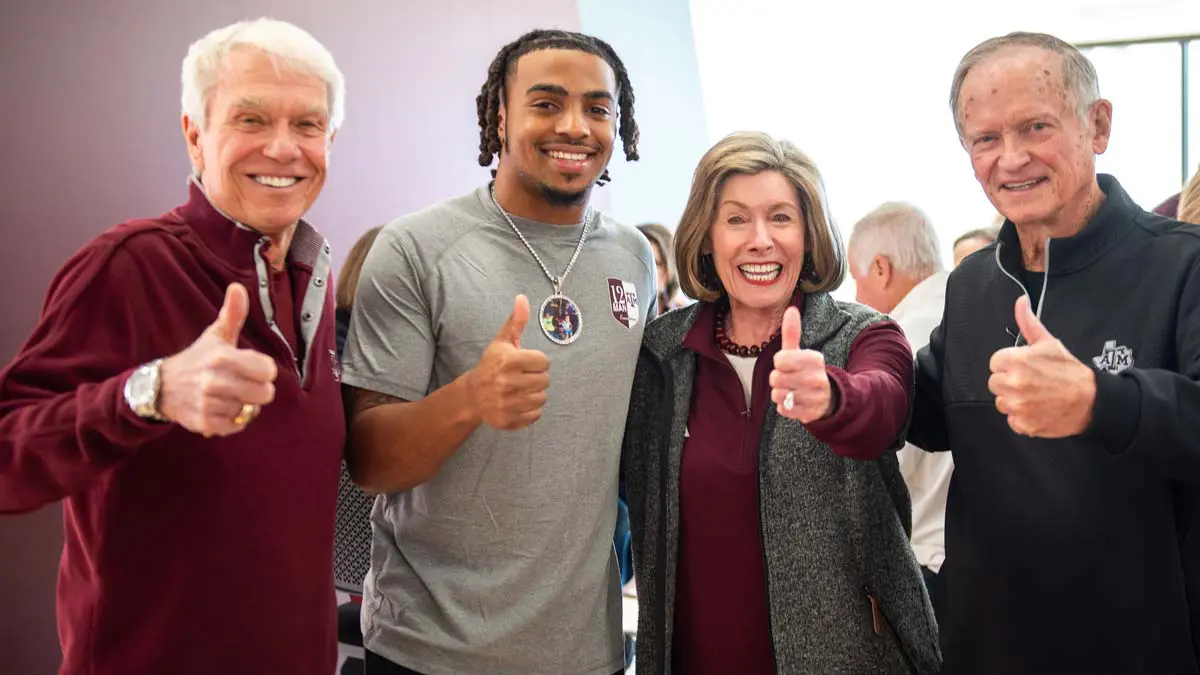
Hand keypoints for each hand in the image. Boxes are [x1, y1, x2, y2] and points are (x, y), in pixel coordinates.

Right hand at [157, 283, 278, 436]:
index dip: (264, 370)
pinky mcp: (205, 423)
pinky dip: (232, 420)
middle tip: (242, 383)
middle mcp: (215, 381)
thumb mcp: (216, 335)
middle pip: (265, 394)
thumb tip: (238, 287)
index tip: (252, 367)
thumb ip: (232, 313)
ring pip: (250, 411)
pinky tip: (220, 408)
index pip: (268, 371)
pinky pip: (236, 426)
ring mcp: (209, 404)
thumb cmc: (198, 358)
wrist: (162, 386)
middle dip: (257, 390)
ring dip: (242, 405)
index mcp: (223, 357)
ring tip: (226, 394)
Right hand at [467, 295, 550, 430]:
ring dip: (535, 394)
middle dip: (536, 378)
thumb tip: (523, 298)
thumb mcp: (502, 341)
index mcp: (509, 361)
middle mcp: (507, 383)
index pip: (544, 362)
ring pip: (542, 398)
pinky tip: (518, 402)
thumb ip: (516, 321)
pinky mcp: (508, 420)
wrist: (472, 395)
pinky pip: (535, 415)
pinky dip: (530, 410)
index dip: (537, 361)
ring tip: (521, 389)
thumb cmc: (492, 365)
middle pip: (545, 381)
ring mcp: (507, 404)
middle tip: (523, 377)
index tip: (525, 363)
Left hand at [769, 306, 833, 422]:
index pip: (780, 359)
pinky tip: (794, 402)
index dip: (779, 363)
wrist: (826, 398)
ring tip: (791, 391)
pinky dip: (784, 407)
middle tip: (789, 379)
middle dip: (777, 379)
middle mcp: (818, 378)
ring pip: (778, 395)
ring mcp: (815, 397)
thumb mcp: (799, 352)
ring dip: (780, 394)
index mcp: (815, 359)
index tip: (788, 364)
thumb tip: (791, 309)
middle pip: (776, 378)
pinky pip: (783, 410)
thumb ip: (793, 332)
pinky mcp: (810, 413)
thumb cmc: (806, 371)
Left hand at [988, 295, 1095, 436]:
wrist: (1092, 400)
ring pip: (1001, 403)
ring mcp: (1018, 406)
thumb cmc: (1069, 371)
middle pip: (994, 383)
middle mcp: (1014, 383)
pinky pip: (1011, 421)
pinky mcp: (1023, 425)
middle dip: (1009, 383)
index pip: (994, 363)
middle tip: (1031, 382)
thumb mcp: (1049, 343)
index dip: (1008, 365)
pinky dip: (1022, 419)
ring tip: (1036, 396)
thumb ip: (1028, 323)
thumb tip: (1020, 301)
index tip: (1025, 368)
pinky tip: (1037, 410)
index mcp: (1017, 360)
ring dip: (1014, 401)